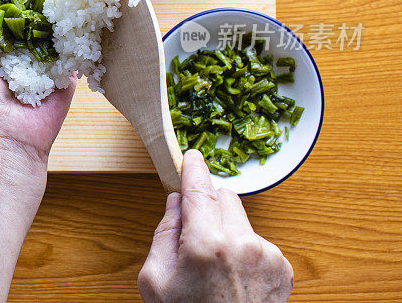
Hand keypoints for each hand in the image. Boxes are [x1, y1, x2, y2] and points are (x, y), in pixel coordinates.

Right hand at [138, 150, 293, 302]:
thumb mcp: (156, 281)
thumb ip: (164, 234)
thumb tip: (175, 203)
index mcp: (207, 244)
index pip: (198, 188)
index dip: (192, 168)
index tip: (191, 156)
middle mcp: (243, 243)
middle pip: (223, 197)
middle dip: (206, 205)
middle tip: (193, 232)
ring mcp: (267, 255)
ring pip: (241, 218)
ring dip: (225, 228)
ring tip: (214, 265)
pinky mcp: (282, 267)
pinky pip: (256, 240)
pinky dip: (243, 248)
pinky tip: (232, 276)